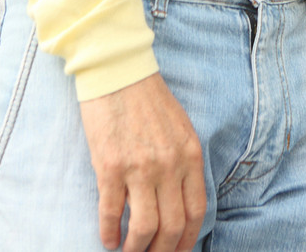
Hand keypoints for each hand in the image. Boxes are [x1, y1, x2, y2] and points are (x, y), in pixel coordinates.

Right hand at [79, 73, 205, 251]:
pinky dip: (109, 233)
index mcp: (189, 154)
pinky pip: (111, 212)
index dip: (187, 241)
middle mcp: (169, 164)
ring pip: (144, 227)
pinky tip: (108, 239)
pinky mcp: (110, 166)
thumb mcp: (179, 128)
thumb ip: (183, 163)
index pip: (196, 212)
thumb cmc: (148, 99)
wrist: (118, 71)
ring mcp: (139, 166)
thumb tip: (179, 202)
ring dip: (136, 249)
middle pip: (172, 226)